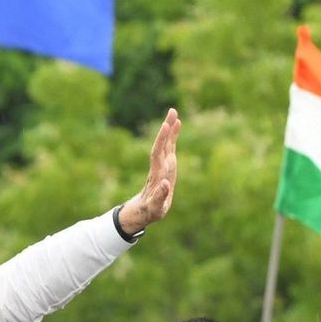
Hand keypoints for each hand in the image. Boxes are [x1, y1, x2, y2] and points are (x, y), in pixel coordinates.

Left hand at [119, 108, 180, 233]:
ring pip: (166, 144)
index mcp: (157, 174)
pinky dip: (173, 137)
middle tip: (172, 111)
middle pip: (162, 144)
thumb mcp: (156, 207)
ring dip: (170, 129)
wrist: (144, 209)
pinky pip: (170, 148)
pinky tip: (176, 126)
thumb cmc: (151, 210)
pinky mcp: (166, 166)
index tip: (166, 126)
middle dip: (167, 128)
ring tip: (175, 114)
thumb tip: (165, 184)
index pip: (159, 153)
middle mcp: (159, 167)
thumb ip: (160, 197)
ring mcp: (163, 165)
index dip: (162, 140)